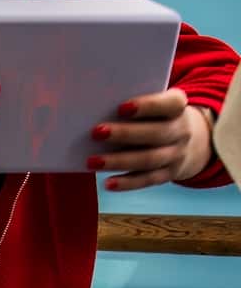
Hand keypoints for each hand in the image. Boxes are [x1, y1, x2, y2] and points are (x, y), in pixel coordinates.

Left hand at [92, 91, 212, 191]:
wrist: (193, 141)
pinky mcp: (169, 173)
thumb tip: (94, 113)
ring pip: (149, 159)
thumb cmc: (156, 117)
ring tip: (92, 161)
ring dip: (119, 161)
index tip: (121, 108)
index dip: (148, 105)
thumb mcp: (155, 107)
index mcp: (178, 107)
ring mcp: (177, 154)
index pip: (170, 104)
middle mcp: (181, 131)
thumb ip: (131, 107)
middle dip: (125, 133)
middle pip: (156, 133)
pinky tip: (108, 183)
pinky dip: (127, 183)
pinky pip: (148, 179)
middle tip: (96, 132)